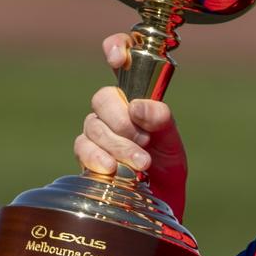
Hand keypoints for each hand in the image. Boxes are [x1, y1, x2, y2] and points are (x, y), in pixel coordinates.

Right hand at [74, 33, 187, 215]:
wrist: (159, 208)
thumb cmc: (167, 173)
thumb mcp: (173, 146)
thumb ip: (163, 123)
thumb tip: (140, 107)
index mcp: (136, 99)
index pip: (122, 59)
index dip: (116, 47)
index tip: (115, 57)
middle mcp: (113, 112)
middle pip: (103, 98)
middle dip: (121, 119)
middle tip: (143, 140)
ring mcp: (97, 134)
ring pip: (93, 125)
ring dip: (117, 144)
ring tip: (141, 164)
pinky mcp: (86, 158)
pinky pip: (82, 148)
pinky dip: (96, 156)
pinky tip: (110, 168)